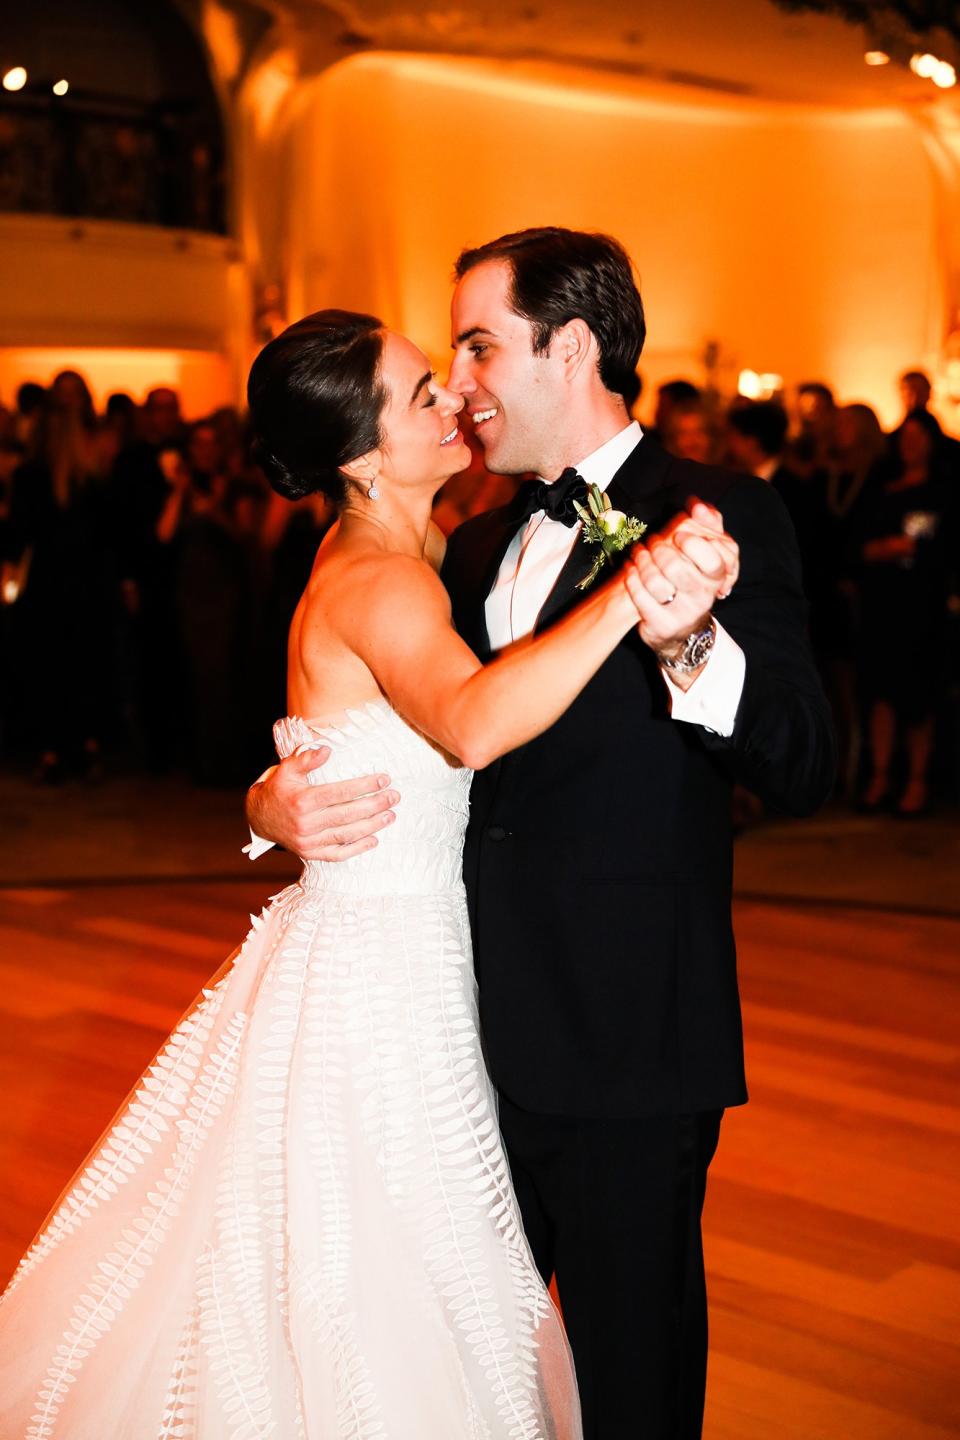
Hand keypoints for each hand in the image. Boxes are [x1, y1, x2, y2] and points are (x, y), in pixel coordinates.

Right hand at [245, 746, 398, 859]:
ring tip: (390, 815)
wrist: (259, 818)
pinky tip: (374, 840)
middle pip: (347, 814)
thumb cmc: (278, 789)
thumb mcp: (286, 769)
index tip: (384, 779)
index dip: (364, 786)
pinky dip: (357, 849)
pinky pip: (337, 854)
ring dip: (372, 826)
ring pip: (346, 834)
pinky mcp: (310, 854)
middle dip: (374, 805)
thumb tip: (327, 750)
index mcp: (302, 801)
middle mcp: (305, 824)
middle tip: (394, 797)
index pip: (339, 792)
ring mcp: (308, 842)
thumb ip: (306, 758)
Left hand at [623, 499, 738, 662]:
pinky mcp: (661, 625)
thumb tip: (696, 504)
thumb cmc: (692, 580)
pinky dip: (631, 579)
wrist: (682, 627)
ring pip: (656, 583)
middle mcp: (702, 598)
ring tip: (638, 553)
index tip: (677, 535)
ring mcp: (682, 614)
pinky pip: (640, 598)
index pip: (712, 559)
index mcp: (716, 578)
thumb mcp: (707, 553)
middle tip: (652, 541)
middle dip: (659, 549)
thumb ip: (708, 525)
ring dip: (642, 562)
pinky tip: (630, 569)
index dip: (692, 543)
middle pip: (676, 567)